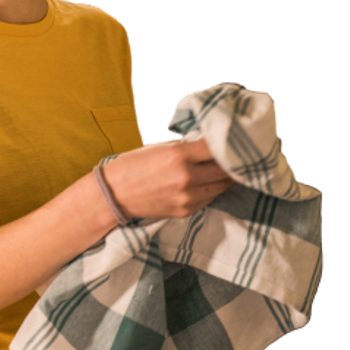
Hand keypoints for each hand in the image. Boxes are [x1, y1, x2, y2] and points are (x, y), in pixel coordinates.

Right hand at [104, 137, 235, 220]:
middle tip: (236, 154)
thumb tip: (205, 139)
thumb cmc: (131, 166)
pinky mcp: (187, 210)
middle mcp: (186, 178)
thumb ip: (182, 144)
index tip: (232, 138)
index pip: (216, 146)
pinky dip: (214, 188)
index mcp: (177, 156)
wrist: (113, 196)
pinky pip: (211, 197)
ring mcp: (188, 197)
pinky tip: (210, 181)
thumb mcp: (155, 146)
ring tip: (226, 167)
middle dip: (233, 160)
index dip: (227, 142)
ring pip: (223, 185)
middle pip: (226, 168)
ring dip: (227, 176)